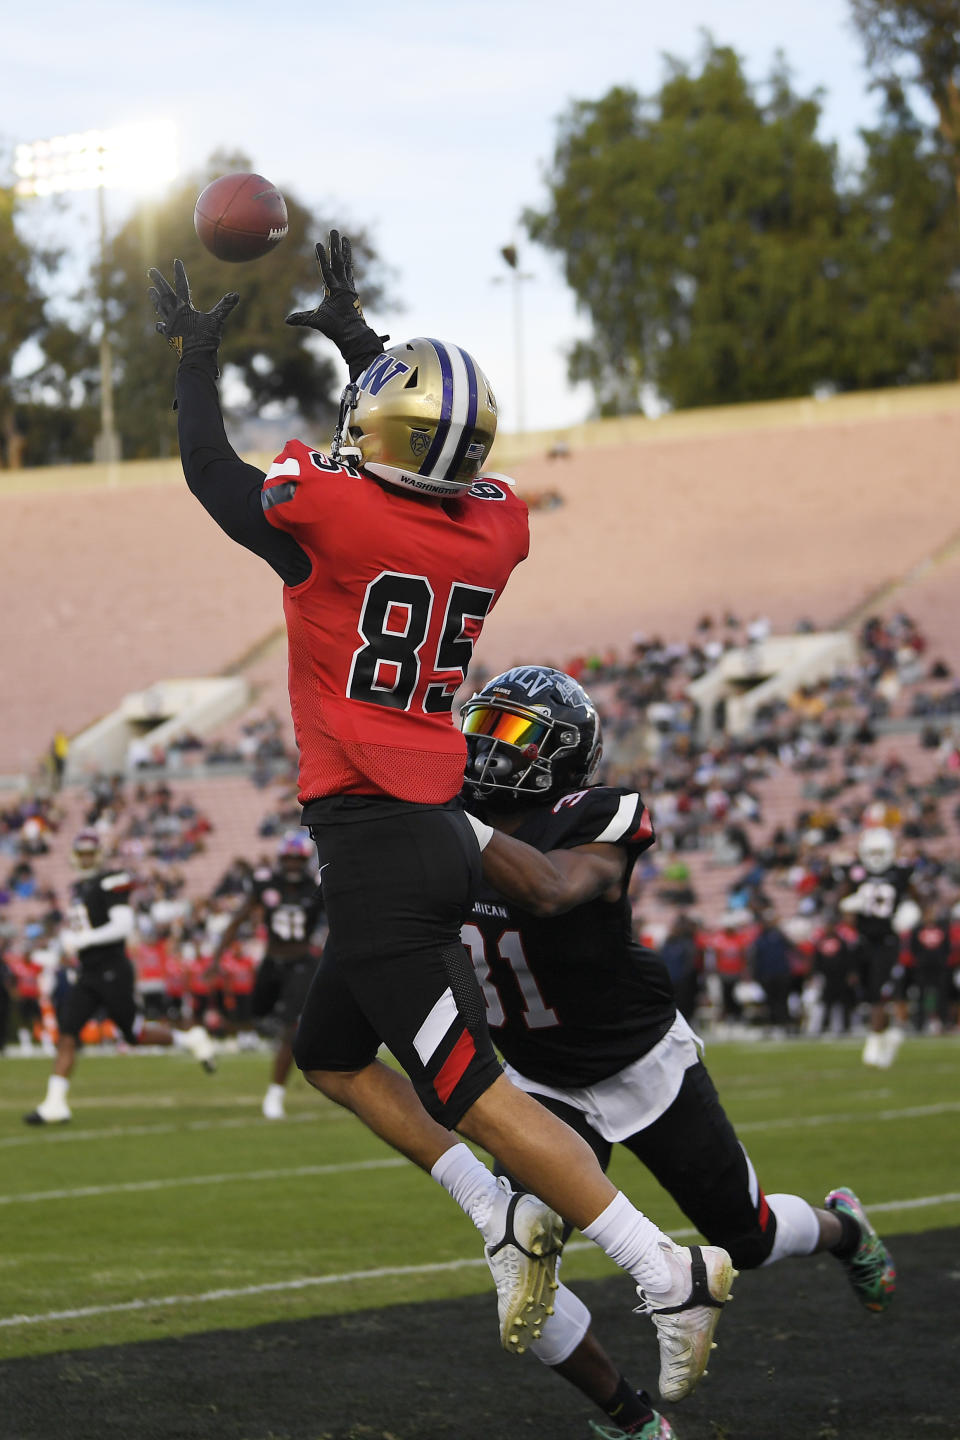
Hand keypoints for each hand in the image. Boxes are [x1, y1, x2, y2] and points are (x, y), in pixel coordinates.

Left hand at [147, 259, 239, 359]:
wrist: (195, 358)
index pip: (181, 286)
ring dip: (155, 299)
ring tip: (150, 290)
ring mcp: (170, 325)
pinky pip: (163, 328)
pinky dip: (160, 325)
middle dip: (159, 282)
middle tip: (151, 271)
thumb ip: (225, 306)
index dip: (179, 273)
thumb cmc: (206, 339)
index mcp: (184, 308)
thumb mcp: (217, 321)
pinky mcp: (170, 336)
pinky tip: (158, 324)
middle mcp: (174, 314)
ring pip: (160, 308)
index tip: (176, 261)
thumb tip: (236, 295)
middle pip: (165, 294)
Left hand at [286, 230, 385, 377]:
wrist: (348, 334)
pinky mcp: (348, 287)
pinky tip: (343, 244)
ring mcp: (345, 285)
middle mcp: (340, 284)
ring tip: (338, 233)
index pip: (328, 270)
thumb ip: (301, 318)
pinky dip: (342, 256)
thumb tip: (286, 320)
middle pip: (337, 261)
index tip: (322, 246)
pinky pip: (341, 268)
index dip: (325, 258)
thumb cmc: (334, 328)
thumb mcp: (314, 320)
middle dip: (335, 246)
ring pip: (340, 261)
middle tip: (334, 231)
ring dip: (338, 246)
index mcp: (333, 290)